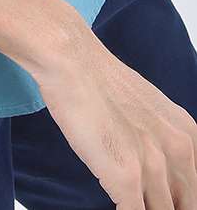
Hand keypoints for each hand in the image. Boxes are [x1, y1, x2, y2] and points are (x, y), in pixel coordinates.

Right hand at [30, 18, 196, 207]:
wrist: (71, 61)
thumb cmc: (98, 80)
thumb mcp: (148, 109)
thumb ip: (160, 143)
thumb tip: (156, 170)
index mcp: (188, 136)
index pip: (196, 189)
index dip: (181, 199)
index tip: (166, 198)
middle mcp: (178, 152)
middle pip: (185, 205)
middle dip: (167, 208)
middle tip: (145, 201)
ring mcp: (153, 166)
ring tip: (126, 199)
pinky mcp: (126, 177)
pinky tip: (115, 202)